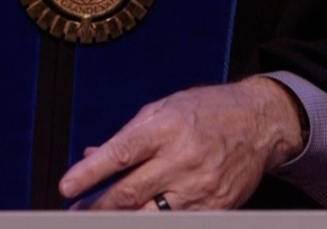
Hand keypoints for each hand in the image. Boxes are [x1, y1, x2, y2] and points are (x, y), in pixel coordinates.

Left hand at [58, 76, 306, 210]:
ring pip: (151, 215)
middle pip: (130, 193)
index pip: (121, 153)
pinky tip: (141, 218)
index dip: (90, 173)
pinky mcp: (216, 208)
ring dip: (122, 218)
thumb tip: (91, 155)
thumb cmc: (207, 111)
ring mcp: (200, 188)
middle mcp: (183, 159)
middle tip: (76, 213)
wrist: (258, 122)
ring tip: (102, 218)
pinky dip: (154, 222)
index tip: (67, 187)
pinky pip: (179, 222)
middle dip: (97, 206)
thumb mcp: (163, 110)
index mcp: (167, 128)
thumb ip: (127, 136)